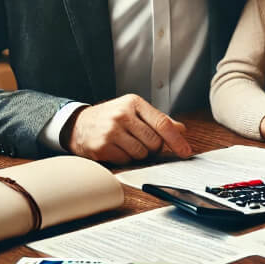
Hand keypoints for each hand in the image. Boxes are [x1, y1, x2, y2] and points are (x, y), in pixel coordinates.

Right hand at [63, 94, 191, 164]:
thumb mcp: (134, 111)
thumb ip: (158, 120)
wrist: (78, 124)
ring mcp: (111, 131)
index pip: (162, 123)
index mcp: (134, 103)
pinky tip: (117, 149)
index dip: (176, 140)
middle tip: (144, 144)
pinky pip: (126, 160)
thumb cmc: (110, 117)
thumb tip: (181, 129)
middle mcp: (122, 115)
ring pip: (141, 153)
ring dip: (139, 154)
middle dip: (153, 148)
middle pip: (154, 142)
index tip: (186, 151)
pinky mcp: (102, 146)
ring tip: (128, 145)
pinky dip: (126, 159)